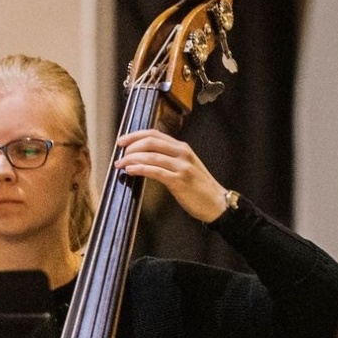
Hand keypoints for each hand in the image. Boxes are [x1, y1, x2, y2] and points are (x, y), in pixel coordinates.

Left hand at [114, 128, 229, 222]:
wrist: (217, 203)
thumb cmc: (199, 187)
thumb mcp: (185, 166)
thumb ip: (169, 158)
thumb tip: (144, 156)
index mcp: (182, 148)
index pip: (155, 134)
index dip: (135, 135)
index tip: (122, 141)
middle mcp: (182, 153)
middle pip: (151, 142)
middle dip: (131, 146)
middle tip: (120, 154)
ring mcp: (182, 167)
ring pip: (151, 156)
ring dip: (132, 159)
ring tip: (121, 164)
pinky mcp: (179, 181)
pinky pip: (155, 171)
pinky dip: (140, 169)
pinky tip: (130, 171)